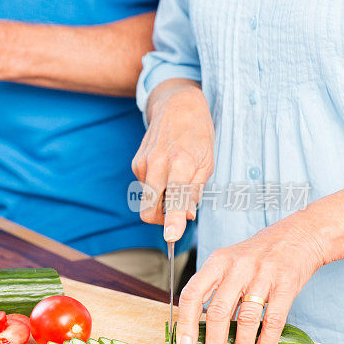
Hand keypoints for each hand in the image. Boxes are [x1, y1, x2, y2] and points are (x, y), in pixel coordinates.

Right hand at [131, 80, 214, 240]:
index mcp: (181, 162)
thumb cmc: (197, 134)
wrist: (176, 106)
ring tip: (177, 178)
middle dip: (162, 219)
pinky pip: (145, 188)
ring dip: (162, 200)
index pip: (175, 197)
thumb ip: (195, 191)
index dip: (173, 220)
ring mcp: (143, 164)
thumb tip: (188, 216)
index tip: (172, 237)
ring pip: (148, 200)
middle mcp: (157, 163)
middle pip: (150, 208)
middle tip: (178, 213)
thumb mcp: (207, 162)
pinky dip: (157, 187)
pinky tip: (167, 170)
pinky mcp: (136, 163)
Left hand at [176, 216, 323, 343]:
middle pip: (218, 312)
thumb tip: (199, 326)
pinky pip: (274, 320)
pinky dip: (265, 343)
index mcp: (216, 262)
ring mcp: (263, 276)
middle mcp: (237, 268)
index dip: (186, 322)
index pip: (192, 294)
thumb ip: (214, 289)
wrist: (299, 235)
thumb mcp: (229, 262)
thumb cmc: (257, 254)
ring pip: (246, 320)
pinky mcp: (286, 285)